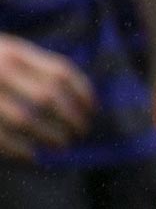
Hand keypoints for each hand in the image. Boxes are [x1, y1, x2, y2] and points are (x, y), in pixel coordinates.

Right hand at [0, 34, 95, 160]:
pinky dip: (19, 150)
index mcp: (15, 52)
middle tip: (82, 132)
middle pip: (47, 97)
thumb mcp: (8, 51)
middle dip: (70, 118)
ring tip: (63, 145)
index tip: (93, 109)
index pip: (60, 72)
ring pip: (25, 119)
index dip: (83, 92)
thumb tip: (77, 95)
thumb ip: (35, 67)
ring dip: (49, 136)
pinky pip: (0, 137)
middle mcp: (1, 70)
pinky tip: (33, 157)